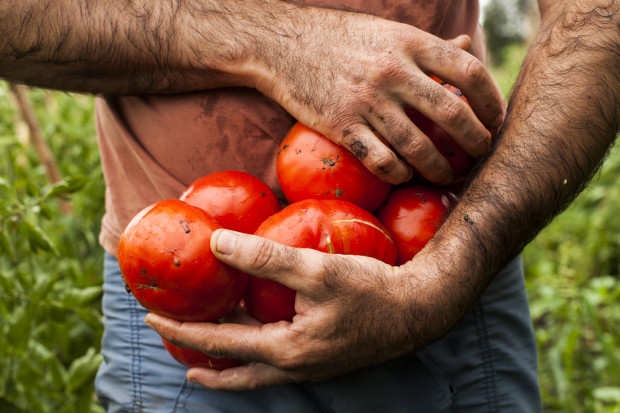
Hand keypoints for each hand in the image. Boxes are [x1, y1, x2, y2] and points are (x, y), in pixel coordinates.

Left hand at [144, 229, 449, 390]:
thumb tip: (217, 244)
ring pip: (253, 373)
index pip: (220, 343)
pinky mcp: (323, 359)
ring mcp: (310, 367)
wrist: (421, 310)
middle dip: (197, 356)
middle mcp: (293, 368)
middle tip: (170, 342)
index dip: (182, 329)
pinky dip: (252, 356)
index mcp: (285, 351)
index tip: (152, 316)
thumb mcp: (315, 269)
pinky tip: (256, 340)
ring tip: (201, 356)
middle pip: (231, 371)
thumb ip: (264, 256)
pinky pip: (275, 364)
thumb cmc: (372, 290)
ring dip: (224, 363)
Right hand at [246, 6, 505, 184]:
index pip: (469, 71)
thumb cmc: (341, 38)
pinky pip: (380, 160)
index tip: (495, 120)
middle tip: (480, 155)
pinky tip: (405, 175)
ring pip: (418, 145)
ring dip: (440, 167)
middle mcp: (393, 71)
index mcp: (410, 43)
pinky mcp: (341, 126)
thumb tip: (468, 46)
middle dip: (475, 141)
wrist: (282, 45)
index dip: (491, 101)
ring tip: (448, 175)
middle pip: (452, 113)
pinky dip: (398, 174)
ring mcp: (366, 100)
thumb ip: (429, 45)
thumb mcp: (388, 31)